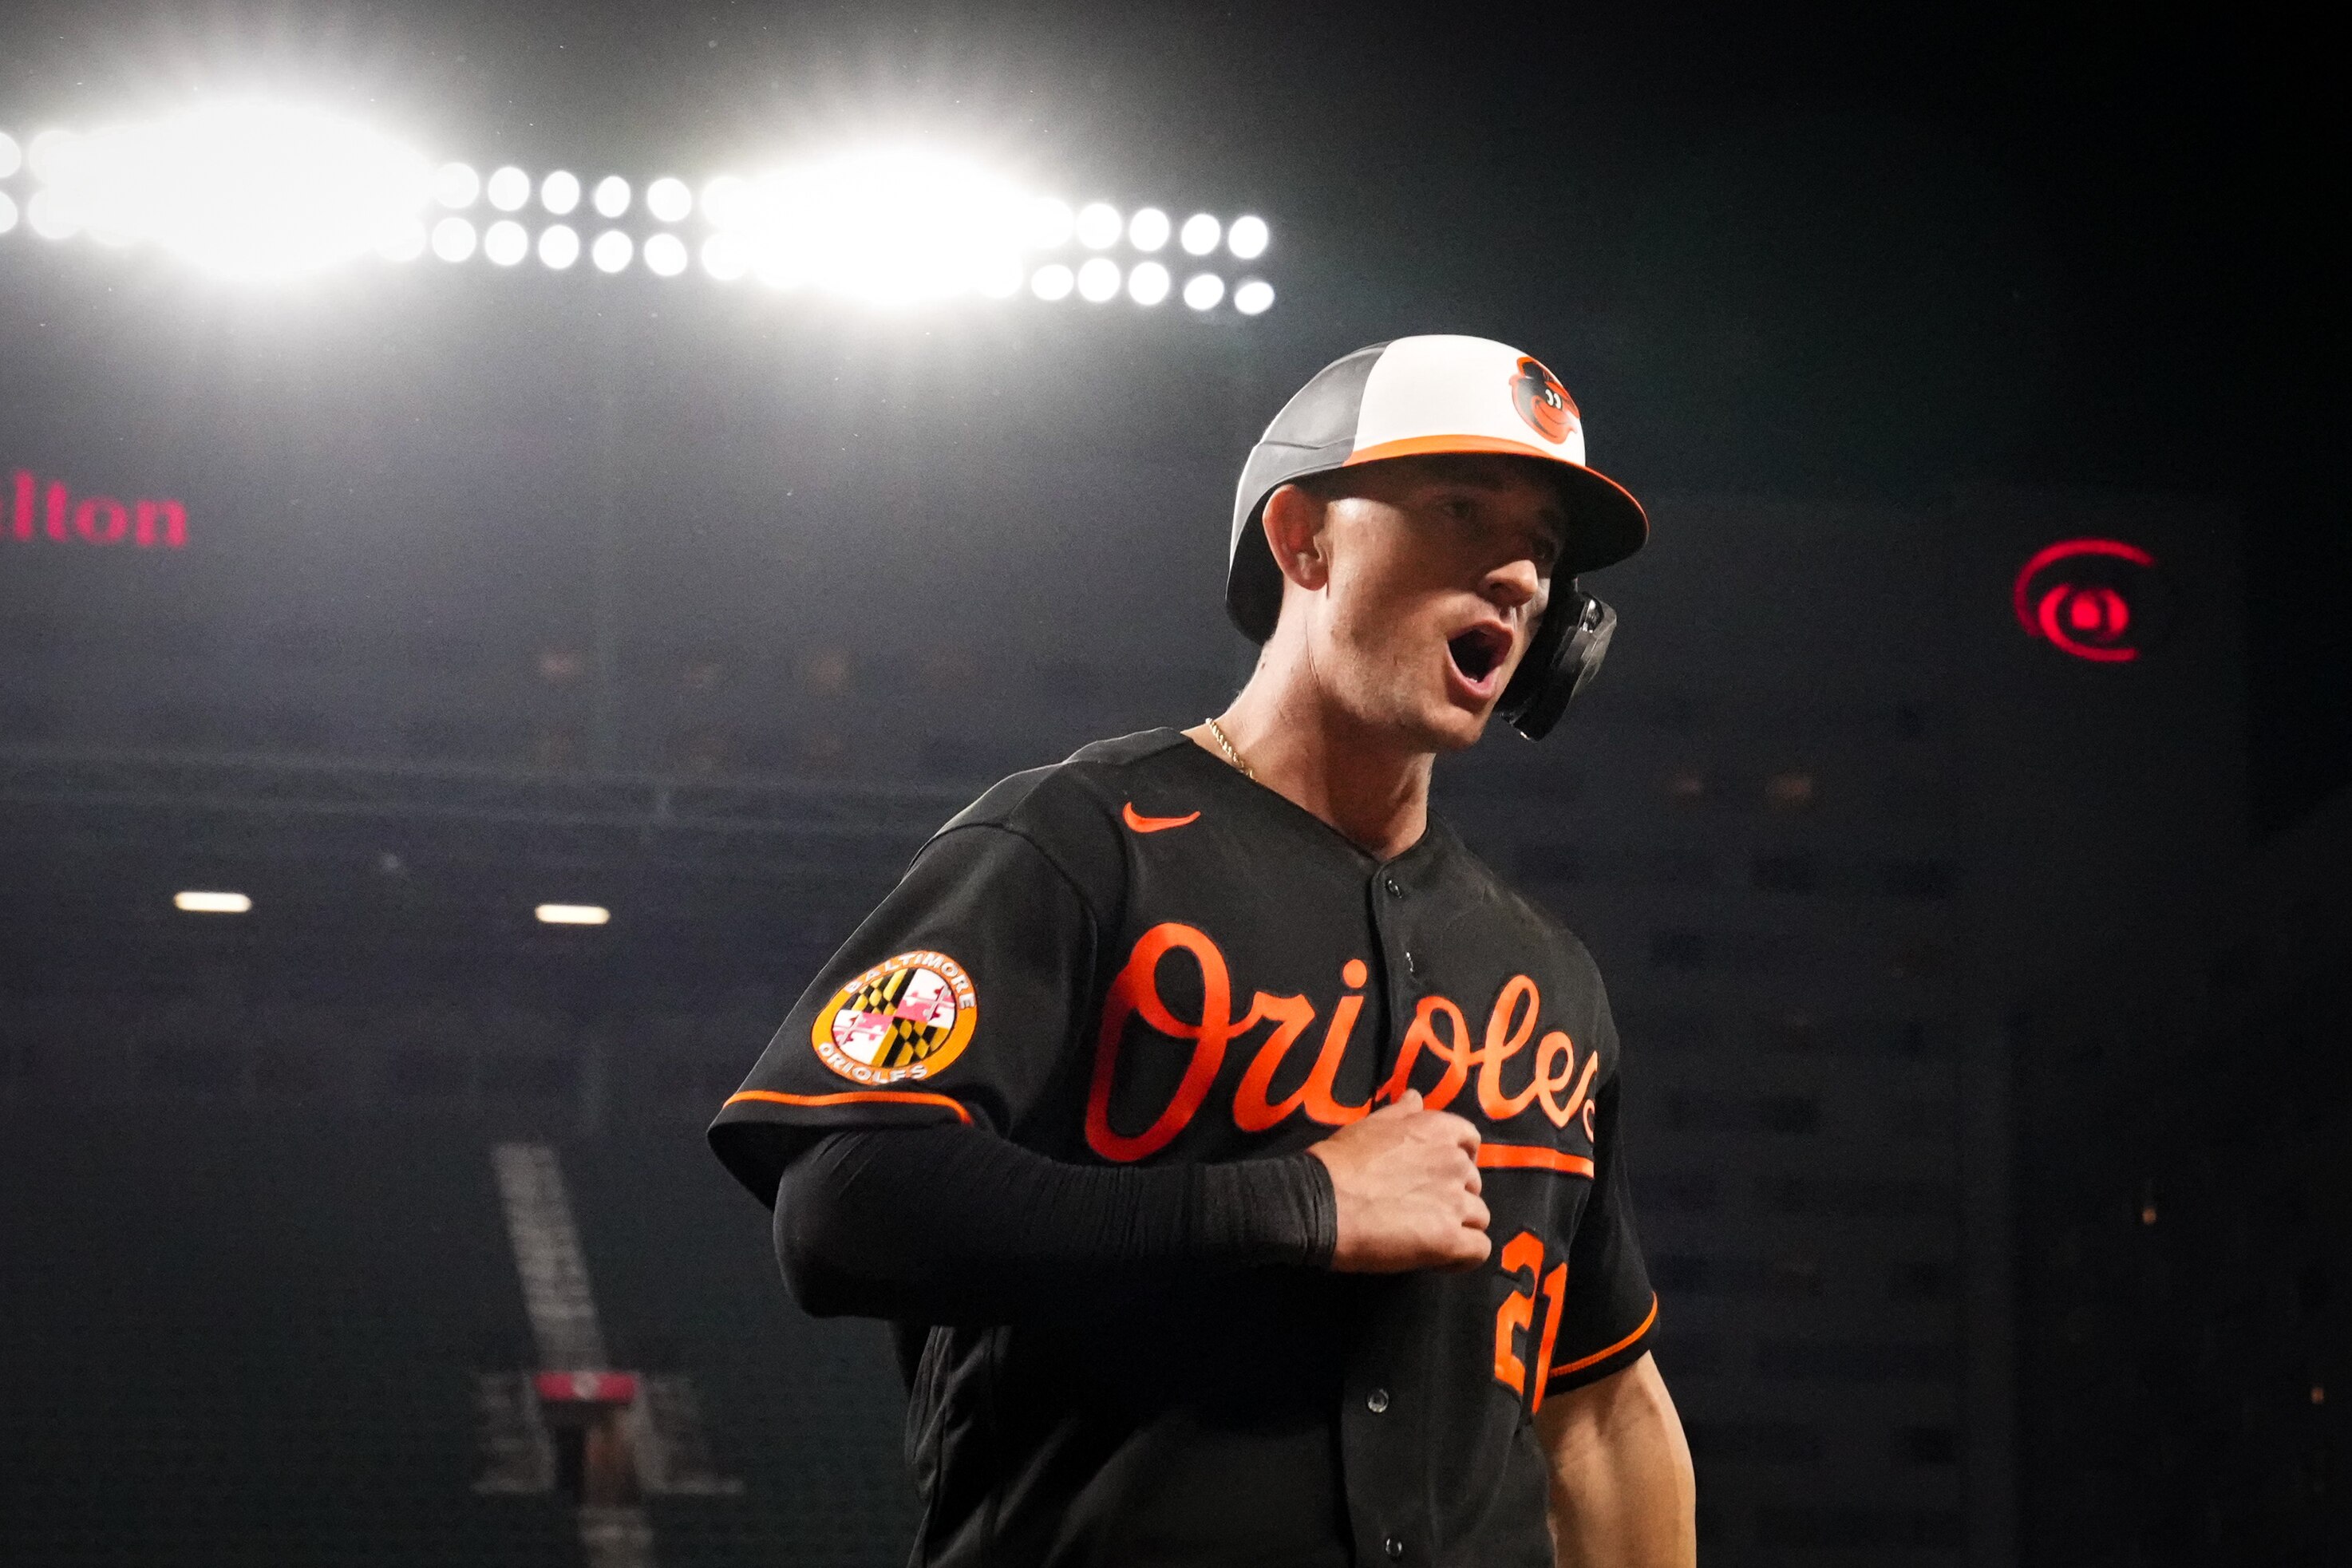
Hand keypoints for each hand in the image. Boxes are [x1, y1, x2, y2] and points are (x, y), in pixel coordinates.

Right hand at [1307, 1090, 1490, 1271]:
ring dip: (1459, 1225)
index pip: (1470, 1141)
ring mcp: (1455, 1203)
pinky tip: (1440, 1258)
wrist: (1320, 1202)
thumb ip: (1401, 1113)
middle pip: (1474, 1183)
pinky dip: (1464, 1257)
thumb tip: (1416, 1098)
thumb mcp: (1370, 1124)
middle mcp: (1455, 1163)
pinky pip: (1478, 1250)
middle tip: (1423, 1207)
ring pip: (1479, 1216)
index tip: (1437, 1173)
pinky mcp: (1449, 1241)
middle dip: (1455, 1194)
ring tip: (1427, 1235)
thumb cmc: (1339, 1162)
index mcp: (1437, 1131)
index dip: (1459, 1158)